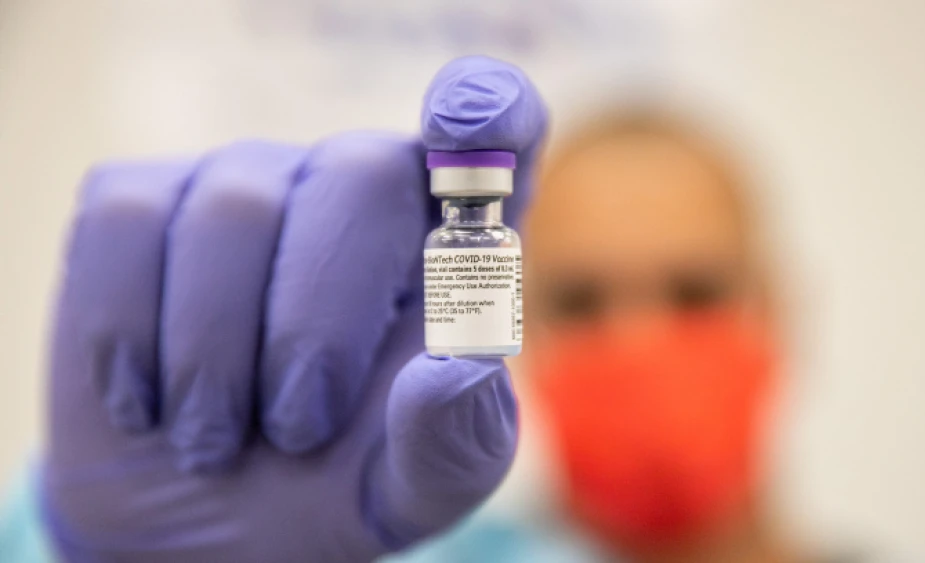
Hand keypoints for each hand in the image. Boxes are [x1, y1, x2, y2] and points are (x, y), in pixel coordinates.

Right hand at [41, 56, 546, 561]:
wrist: (209, 521)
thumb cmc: (340, 484)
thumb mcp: (419, 485)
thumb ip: (453, 434)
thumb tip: (451, 366)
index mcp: (453, 244)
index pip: (498, 129)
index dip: (487, 112)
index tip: (464, 127)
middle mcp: (358, 188)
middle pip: (359, 175)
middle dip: (316, 324)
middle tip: (295, 430)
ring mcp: (249, 183)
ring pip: (233, 210)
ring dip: (215, 357)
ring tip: (216, 439)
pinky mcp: (141, 202)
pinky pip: (126, 224)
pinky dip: (127, 334)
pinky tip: (146, 400)